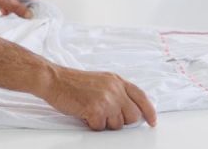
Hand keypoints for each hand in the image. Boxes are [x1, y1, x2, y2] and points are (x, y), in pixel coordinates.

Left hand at [0, 0, 37, 17]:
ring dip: (14, 8)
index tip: (36, 11)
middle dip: (24, 6)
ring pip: (12, 0)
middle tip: (26, 17)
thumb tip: (29, 14)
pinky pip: (4, 2)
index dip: (34, 0)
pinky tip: (5, 15)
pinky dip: (5, 8)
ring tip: (16, 18)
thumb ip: (17, 8)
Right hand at [41, 66, 156, 130]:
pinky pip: (101, 128)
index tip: (152, 121)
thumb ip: (117, 91)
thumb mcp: (101, 80)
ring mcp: (106, 99)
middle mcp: (115, 89)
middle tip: (106, 116)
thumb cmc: (73, 82)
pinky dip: (92, 125)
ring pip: (117, 125)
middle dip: (122, 121)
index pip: (141, 97)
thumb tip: (129, 110)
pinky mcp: (96, 109)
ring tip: (92, 111)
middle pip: (133, 116)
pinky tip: (84, 114)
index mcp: (117, 80)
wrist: (54, 80)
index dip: (149, 111)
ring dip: (105, 123)